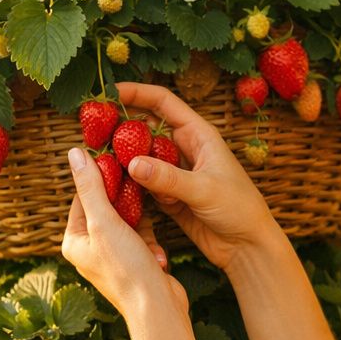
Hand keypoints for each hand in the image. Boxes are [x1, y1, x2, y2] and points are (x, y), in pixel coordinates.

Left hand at [61, 146, 187, 320]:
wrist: (157, 308)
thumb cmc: (126, 269)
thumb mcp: (104, 222)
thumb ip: (91, 188)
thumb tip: (75, 154)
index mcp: (74, 241)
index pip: (83, 197)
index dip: (101, 178)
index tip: (118, 161)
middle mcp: (90, 249)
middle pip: (107, 207)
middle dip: (127, 203)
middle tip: (139, 187)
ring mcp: (112, 256)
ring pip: (128, 221)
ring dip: (143, 226)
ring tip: (147, 239)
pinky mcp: (133, 261)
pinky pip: (141, 238)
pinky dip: (151, 242)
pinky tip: (157, 255)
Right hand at [115, 81, 278, 269]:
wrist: (248, 247)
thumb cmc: (239, 210)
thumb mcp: (204, 190)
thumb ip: (168, 178)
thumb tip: (132, 164)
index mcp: (198, 135)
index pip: (162, 102)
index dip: (136, 93)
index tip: (107, 93)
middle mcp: (185, 149)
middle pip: (145, 128)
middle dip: (120, 127)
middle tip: (92, 130)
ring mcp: (175, 173)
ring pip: (141, 158)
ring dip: (122, 159)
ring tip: (98, 160)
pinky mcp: (169, 197)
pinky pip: (143, 185)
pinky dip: (130, 185)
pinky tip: (115, 187)